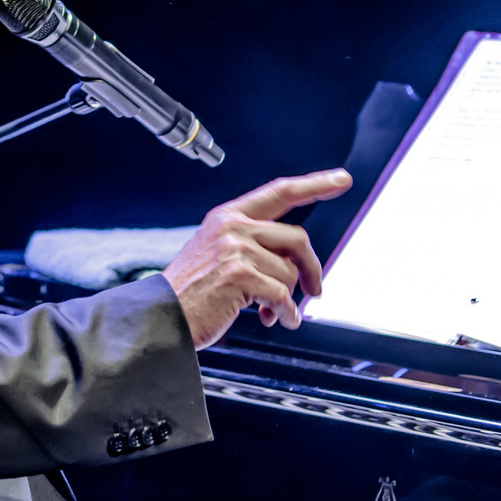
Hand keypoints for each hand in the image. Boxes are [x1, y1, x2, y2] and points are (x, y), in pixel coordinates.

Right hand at [162, 169, 352, 347]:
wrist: (160, 315)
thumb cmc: (190, 291)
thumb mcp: (217, 254)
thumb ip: (253, 247)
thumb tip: (295, 264)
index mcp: (229, 216)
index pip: (280, 192)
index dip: (314, 184)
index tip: (340, 179)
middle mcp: (233, 226)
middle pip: (296, 239)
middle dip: (311, 268)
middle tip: (313, 290)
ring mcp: (236, 249)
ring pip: (289, 272)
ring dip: (287, 299)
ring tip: (271, 311)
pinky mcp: (240, 275)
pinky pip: (281, 296)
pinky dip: (286, 314)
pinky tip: (278, 320)